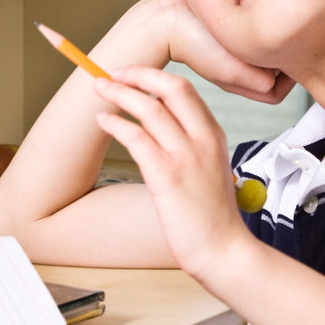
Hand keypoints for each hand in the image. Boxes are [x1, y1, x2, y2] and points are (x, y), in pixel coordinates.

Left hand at [93, 65, 250, 277]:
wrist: (224, 251)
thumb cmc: (212, 215)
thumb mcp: (210, 168)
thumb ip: (191, 144)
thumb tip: (159, 123)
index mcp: (213, 136)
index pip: (184, 90)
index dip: (154, 77)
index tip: (132, 74)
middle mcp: (203, 141)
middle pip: (171, 89)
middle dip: (138, 74)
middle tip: (113, 73)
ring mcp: (187, 159)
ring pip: (150, 110)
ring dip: (120, 94)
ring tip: (100, 89)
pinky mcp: (168, 179)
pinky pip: (137, 139)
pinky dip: (116, 125)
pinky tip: (103, 121)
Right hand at [144, 0, 295, 102]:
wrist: (166, 18)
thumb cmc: (193, 43)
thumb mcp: (229, 69)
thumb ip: (259, 81)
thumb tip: (279, 81)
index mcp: (242, 82)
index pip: (277, 92)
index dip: (289, 79)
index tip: (291, 57)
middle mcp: (240, 69)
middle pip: (275, 71)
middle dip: (281, 56)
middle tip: (283, 35)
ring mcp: (234, 52)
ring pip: (266, 52)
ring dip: (270, 39)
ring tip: (265, 23)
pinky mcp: (228, 35)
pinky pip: (253, 35)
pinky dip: (256, 27)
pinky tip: (249, 15)